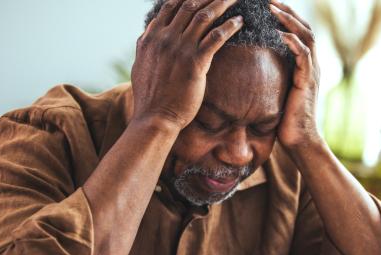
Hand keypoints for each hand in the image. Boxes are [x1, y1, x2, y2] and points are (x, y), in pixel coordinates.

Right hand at [131, 0, 242, 129]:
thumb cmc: (149, 97)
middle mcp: (165, 38)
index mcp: (152, 37)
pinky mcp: (195, 63)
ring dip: (222, 4)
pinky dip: (230, 26)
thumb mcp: (140, 64)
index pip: (171, 6)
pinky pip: (216, 37)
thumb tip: (146, 35)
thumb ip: (145, 46)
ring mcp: (180, 49)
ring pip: (204, 16)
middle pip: (190, 5)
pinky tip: (240, 21)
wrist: (154, 117)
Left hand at [270, 0, 321, 148]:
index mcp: (303, 64)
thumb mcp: (276, 91)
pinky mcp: (308, 82)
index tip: (267, 4)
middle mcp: (311, 64)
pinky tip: (280, 34)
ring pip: (306, 37)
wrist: (298, 140)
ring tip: (273, 9)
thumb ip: (271, 75)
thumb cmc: (284, 119)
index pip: (296, 31)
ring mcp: (312, 72)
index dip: (283, 16)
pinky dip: (293, 43)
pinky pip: (304, 56)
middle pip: (303, 27)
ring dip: (289, 21)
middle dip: (286, 11)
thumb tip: (250, 65)